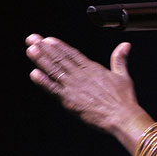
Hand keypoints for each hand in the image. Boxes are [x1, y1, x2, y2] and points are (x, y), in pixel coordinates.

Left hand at [24, 34, 154, 152]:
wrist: (122, 116)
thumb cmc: (124, 99)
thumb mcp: (123, 75)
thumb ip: (120, 59)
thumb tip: (125, 45)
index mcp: (92, 69)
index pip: (72, 54)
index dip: (59, 46)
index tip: (48, 39)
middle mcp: (80, 76)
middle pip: (59, 59)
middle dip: (44, 48)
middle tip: (32, 38)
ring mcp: (73, 87)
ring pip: (54, 70)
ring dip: (41, 60)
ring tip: (30, 50)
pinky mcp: (69, 100)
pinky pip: (53, 89)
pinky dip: (43, 82)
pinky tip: (34, 74)